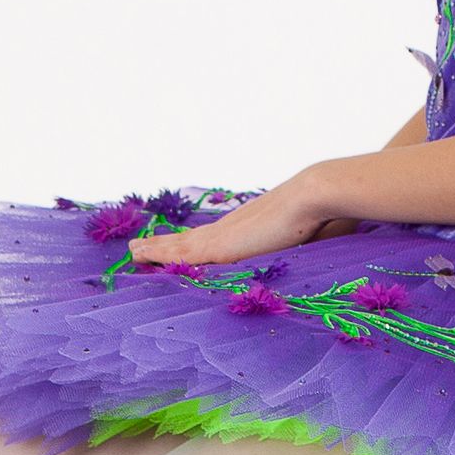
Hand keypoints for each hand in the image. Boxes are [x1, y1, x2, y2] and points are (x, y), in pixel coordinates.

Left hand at [129, 172, 334, 268]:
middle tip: (142, 249)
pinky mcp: (217, 245)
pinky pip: (179, 253)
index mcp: (250, 228)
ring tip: (134, 252)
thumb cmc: (320, 216)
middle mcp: (231, 227)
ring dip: (156, 249)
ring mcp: (223, 234)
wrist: (315, 197)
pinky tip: (139, 256)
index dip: (195, 245)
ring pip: (180, 245)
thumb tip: (316, 250)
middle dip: (167, 246)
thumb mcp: (308, 239)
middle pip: (191, 240)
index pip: (215, 240)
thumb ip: (303, 246)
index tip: (182, 248)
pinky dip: (158, 254)